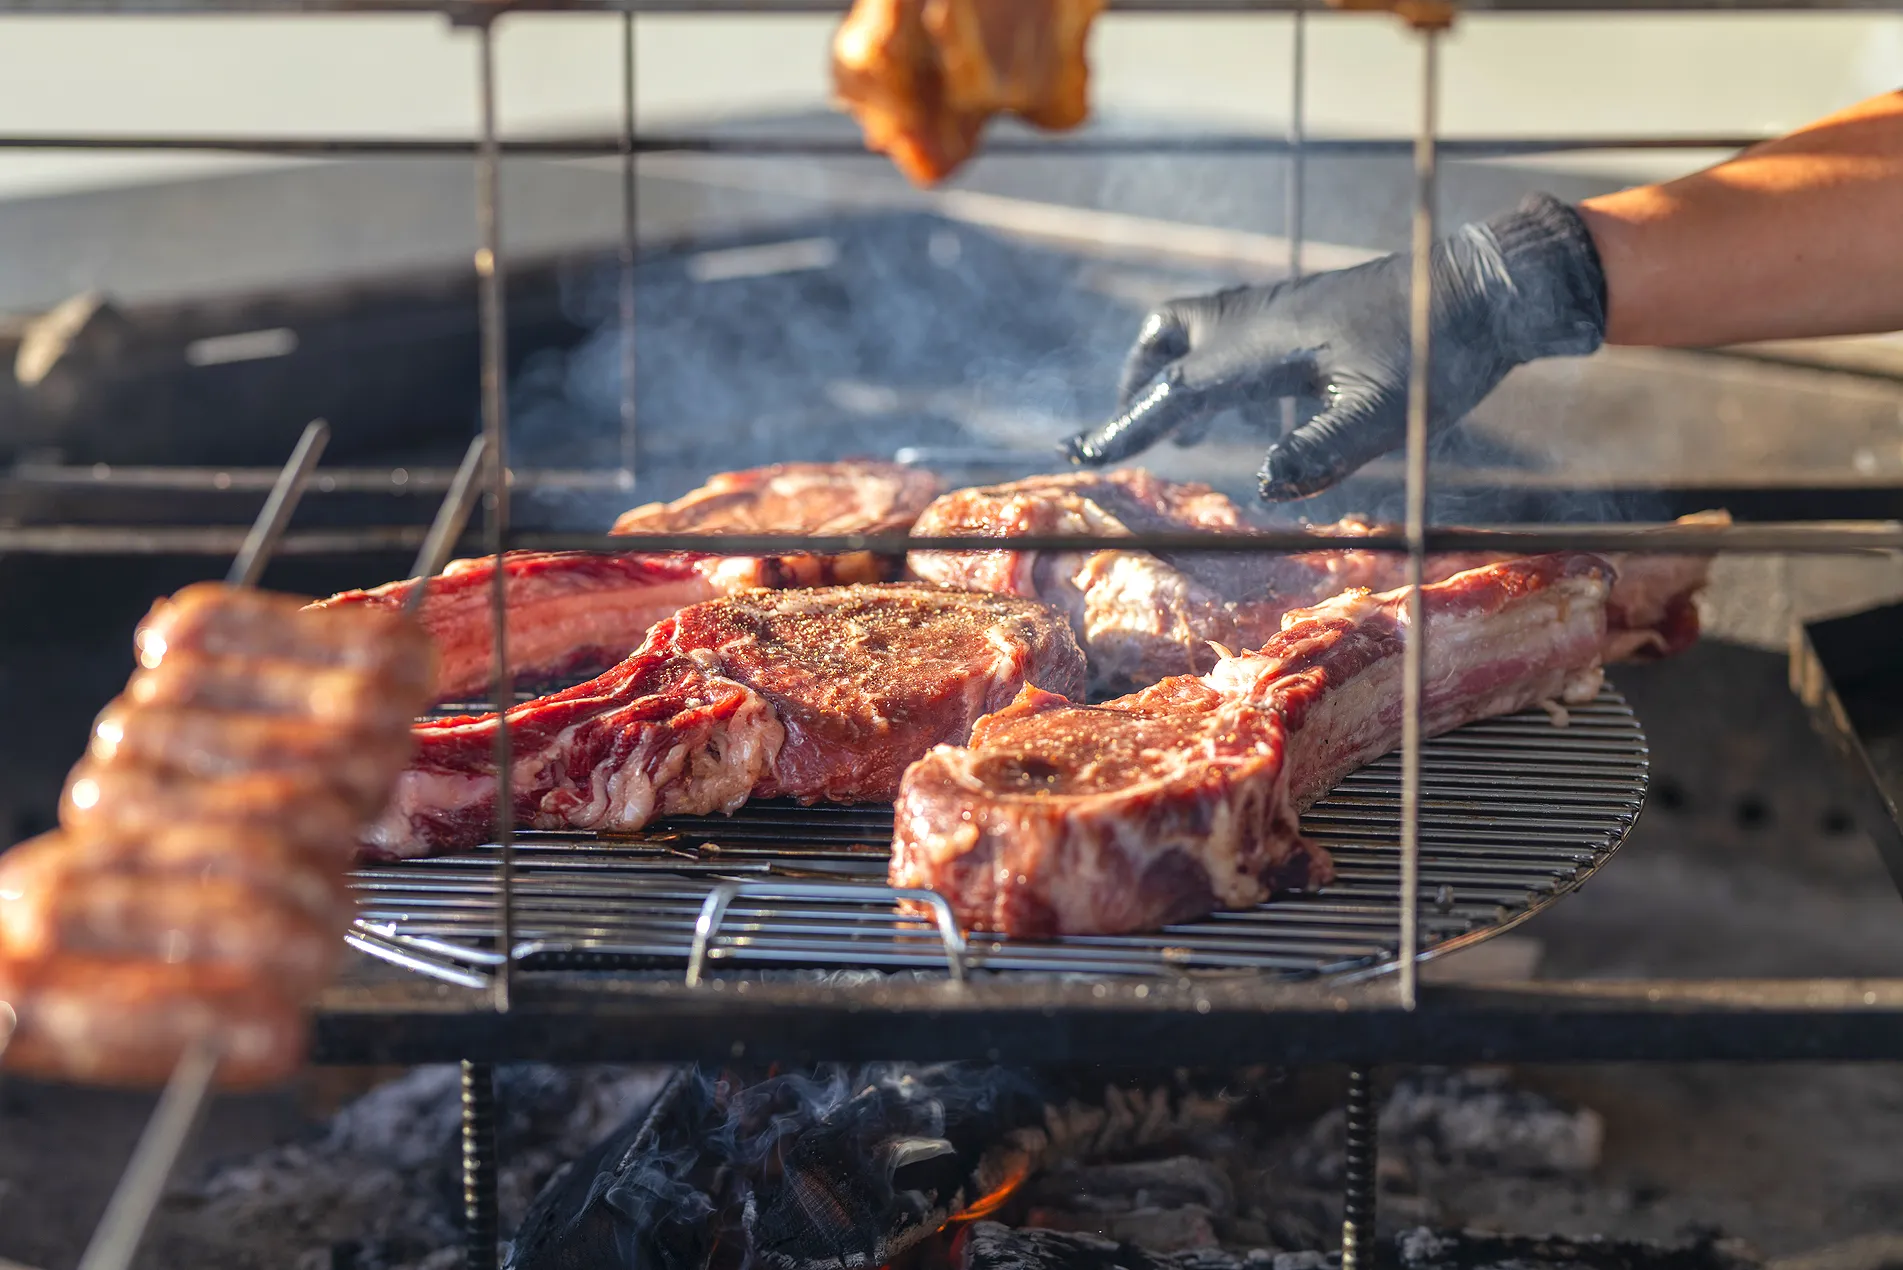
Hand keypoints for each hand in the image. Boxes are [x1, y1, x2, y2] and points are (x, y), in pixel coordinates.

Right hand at [1062, 194, 1608, 499]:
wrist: (1486, 289)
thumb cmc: (1437, 355)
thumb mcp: (1385, 414)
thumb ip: (1323, 450)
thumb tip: (1264, 482)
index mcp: (1264, 346)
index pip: (1176, 389)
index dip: (1129, 425)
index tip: (1086, 453)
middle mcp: (1260, 319)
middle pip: (1166, 336)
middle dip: (1136, 382)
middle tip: (1127, 431)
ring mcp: (1284, 310)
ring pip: (1197, 325)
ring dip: (1174, 371)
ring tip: (1180, 432)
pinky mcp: (1309, 312)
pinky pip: (1237, 334)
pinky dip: (1219, 368)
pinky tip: (1256, 416)